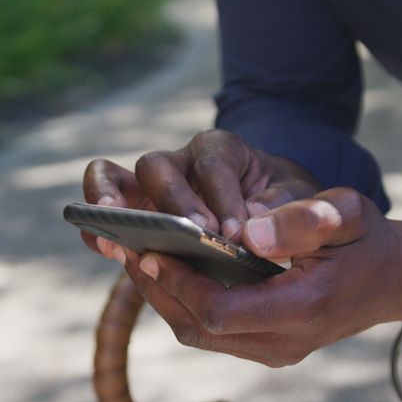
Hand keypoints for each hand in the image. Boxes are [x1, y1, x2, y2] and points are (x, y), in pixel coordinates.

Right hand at [81, 129, 318, 257]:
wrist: (274, 214)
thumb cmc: (286, 204)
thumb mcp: (302, 200)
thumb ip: (288, 209)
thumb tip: (252, 227)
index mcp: (222, 150)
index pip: (214, 165)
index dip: (221, 198)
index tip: (234, 234)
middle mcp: (180, 162)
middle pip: (157, 166)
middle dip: (174, 203)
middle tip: (194, 237)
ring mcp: (150, 187)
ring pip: (115, 179)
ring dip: (115, 208)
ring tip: (120, 241)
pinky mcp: (134, 212)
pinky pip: (105, 212)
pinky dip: (99, 228)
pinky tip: (110, 251)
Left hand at [117, 188, 401, 366]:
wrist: (398, 281)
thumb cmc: (368, 241)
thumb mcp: (347, 215)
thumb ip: (303, 221)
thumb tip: (248, 231)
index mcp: (303, 308)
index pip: (222, 310)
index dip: (180, 283)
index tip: (150, 249)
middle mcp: (285, 342)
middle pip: (199, 329)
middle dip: (158, 289)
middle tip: (125, 248)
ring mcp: (276, 350)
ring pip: (200, 334)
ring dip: (164, 298)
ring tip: (135, 257)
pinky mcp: (269, 346)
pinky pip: (213, 332)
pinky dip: (184, 302)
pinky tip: (167, 270)